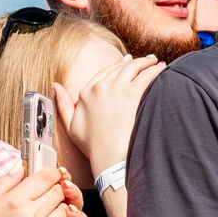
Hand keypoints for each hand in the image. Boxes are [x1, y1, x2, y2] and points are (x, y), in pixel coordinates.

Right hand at [0, 168, 79, 216]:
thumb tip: (21, 165)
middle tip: (45, 194)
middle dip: (54, 190)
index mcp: (15, 202)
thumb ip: (3, 182)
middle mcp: (32, 216)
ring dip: (58, 208)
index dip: (52, 173)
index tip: (50, 175)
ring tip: (43, 213)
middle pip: (59, 192)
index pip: (47, 177)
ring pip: (66, 210)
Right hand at [52, 53, 165, 176]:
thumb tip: (55, 86)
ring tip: (156, 62)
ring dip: (146, 62)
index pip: (104, 72)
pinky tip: (161, 69)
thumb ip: (63, 104)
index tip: (126, 62)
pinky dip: (155, 70)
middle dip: (134, 62)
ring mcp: (116, 89)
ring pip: (134, 67)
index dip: (117, 66)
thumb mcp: (71, 125)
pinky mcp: (132, 94)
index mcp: (85, 92)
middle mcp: (100, 86)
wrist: (109, 155)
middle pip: (119, 67)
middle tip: (146, 60)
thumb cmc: (92, 144)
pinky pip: (146, 75)